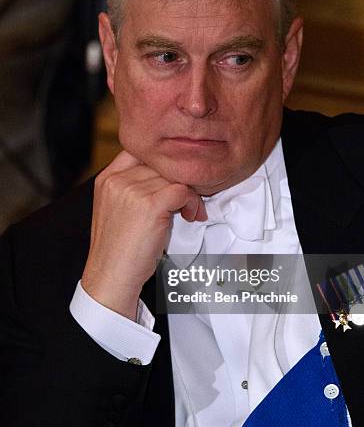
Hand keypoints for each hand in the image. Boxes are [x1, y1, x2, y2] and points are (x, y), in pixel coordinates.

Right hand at [81, 151, 206, 319]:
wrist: (111, 277)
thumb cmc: (118, 249)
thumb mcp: (115, 208)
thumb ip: (133, 186)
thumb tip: (168, 175)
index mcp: (107, 178)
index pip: (140, 149)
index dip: (162, 162)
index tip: (172, 179)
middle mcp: (117, 180)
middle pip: (162, 164)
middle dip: (180, 181)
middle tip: (187, 202)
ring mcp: (133, 191)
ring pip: (176, 177)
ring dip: (190, 194)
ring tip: (190, 212)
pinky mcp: (151, 205)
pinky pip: (184, 191)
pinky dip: (193, 204)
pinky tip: (191, 216)